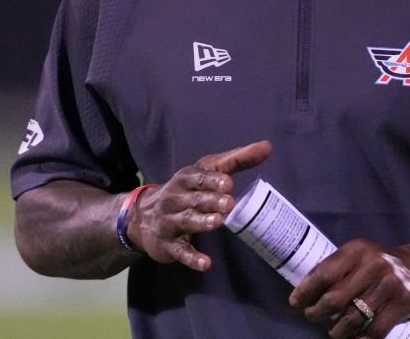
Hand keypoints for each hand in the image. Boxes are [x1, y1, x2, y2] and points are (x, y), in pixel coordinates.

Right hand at [127, 140, 271, 270]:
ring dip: (201, 222)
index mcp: (185, 179)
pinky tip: (205, 263)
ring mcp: (169, 222)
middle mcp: (175, 198)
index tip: (229, 182)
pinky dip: (192, 258)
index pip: (198, 177)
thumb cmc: (185, 191)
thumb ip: (236, 160)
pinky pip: (180, 252)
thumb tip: (267, 147)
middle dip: (210, 200)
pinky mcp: (168, 245)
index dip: (212, 180)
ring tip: (217, 222)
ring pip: (186, 221)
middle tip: (229, 202)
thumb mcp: (205, 172)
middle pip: (194, 199)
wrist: (142, 218)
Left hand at [289, 239, 409, 338]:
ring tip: (333, 331)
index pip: (323, 273)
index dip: (306, 291)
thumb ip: (338, 269)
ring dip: (337, 331)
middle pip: (334, 299)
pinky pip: (374, 331)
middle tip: (313, 317)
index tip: (295, 303)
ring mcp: (390, 284)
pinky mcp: (403, 303)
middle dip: (317, 313)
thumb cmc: (381, 264)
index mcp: (357, 250)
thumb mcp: (360, 256)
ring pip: (352, 318)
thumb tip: (305, 292)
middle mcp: (373, 264)